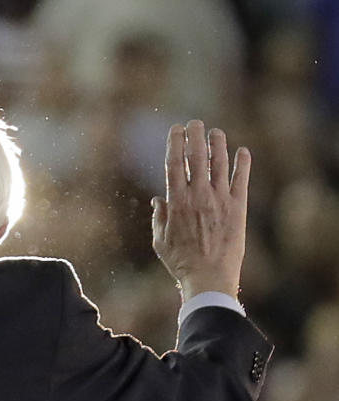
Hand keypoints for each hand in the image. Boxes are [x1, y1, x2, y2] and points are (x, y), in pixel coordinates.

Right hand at [151, 120, 250, 299]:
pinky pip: (241, 180)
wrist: (209, 278)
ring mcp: (220, 200)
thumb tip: (157, 199)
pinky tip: (243, 151)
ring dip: (217, 144)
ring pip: (219, 164)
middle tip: (195, 123)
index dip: (174, 142)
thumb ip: (158, 217)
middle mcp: (198, 196)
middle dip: (195, 135)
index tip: (175, 129)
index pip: (174, 163)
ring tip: (216, 132)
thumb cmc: (180, 262)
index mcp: (177, 201)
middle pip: (197, 157)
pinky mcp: (238, 208)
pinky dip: (243, 163)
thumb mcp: (160, 240)